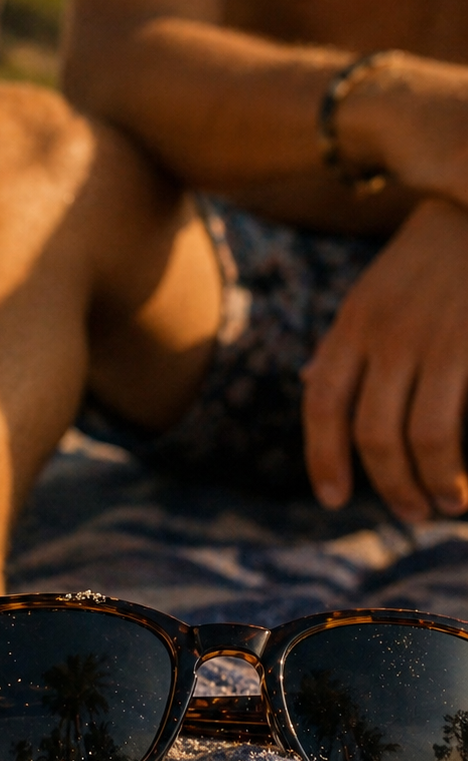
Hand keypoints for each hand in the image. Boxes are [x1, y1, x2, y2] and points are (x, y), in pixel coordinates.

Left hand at [302, 198, 467, 519]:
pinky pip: (454, 419)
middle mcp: (386, 332)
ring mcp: (436, 336)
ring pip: (417, 436)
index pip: (321, 404)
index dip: (322, 457)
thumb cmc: (440, 247)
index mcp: (354, 322)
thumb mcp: (377, 288)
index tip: (333, 498)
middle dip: (387, 483)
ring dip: (430, 482)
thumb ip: (346, 340)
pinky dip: (458, 462)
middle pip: (369, 431)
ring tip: (446, 503)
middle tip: (410, 513)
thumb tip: (308, 382)